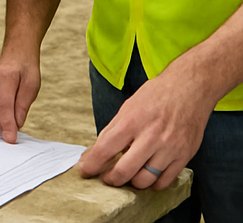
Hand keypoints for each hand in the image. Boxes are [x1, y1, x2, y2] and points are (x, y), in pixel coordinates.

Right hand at [0, 46, 40, 142]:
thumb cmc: (25, 68)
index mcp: (4, 77)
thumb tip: (17, 124)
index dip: (7, 125)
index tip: (11, 139)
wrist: (16, 53)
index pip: (3, 106)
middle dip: (1, 128)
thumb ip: (23, 104)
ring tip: (7, 131)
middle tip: (12, 137)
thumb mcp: (32, 84)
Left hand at [77, 68, 212, 190]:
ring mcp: (168, 149)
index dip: (92, 164)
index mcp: (131, 121)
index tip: (85, 171)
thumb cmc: (155, 96)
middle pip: (124, 170)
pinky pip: (165, 181)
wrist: (188, 89)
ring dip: (132, 182)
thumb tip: (95, 152)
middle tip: (106, 179)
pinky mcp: (184, 156)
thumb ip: (112, 131)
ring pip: (145, 180)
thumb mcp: (127, 107)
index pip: (105, 149)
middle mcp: (150, 137)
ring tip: (128, 176)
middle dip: (111, 179)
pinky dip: (153, 183)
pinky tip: (147, 176)